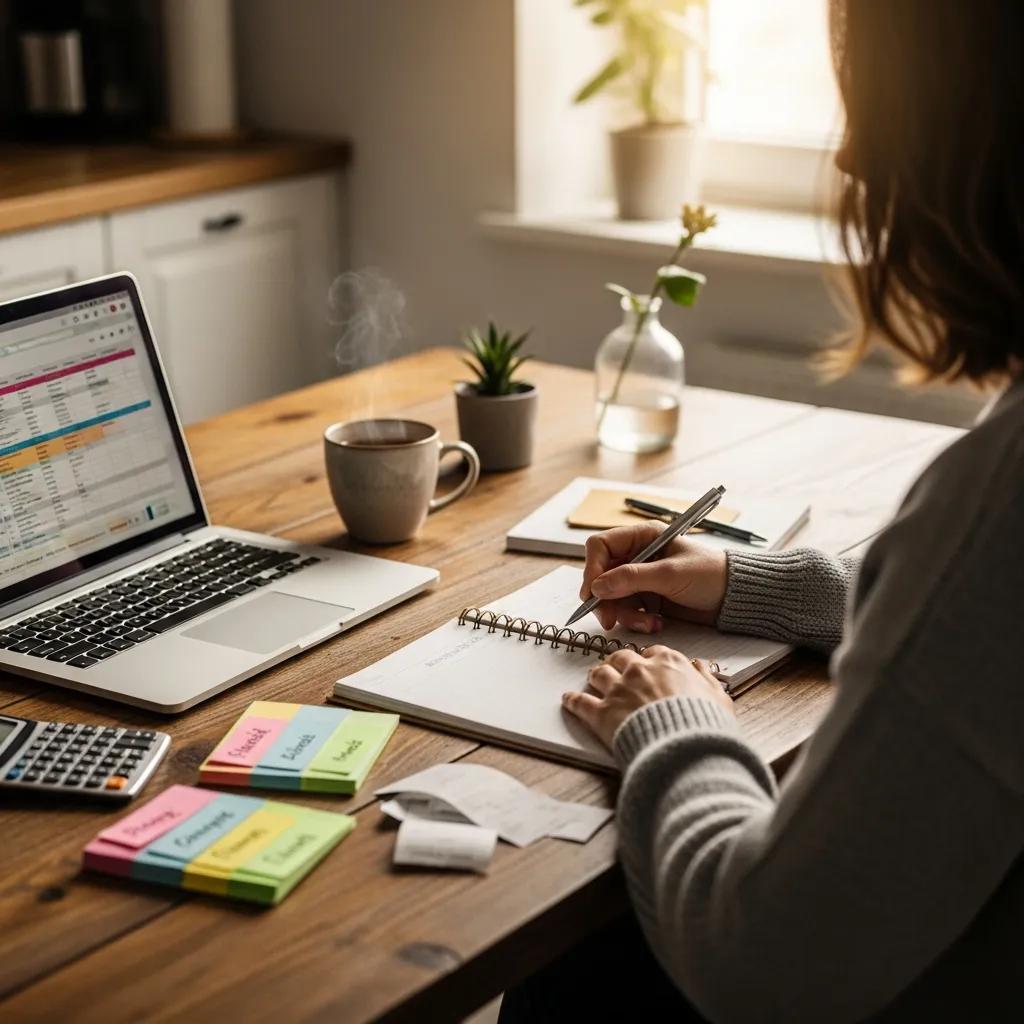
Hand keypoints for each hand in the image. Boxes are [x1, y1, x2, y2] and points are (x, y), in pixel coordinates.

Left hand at [562, 646, 734, 749]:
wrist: (686, 749)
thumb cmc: (705, 725)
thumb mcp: (719, 698)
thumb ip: (707, 679)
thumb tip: (702, 667)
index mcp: (668, 663)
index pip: (653, 653)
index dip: (648, 660)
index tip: (647, 664)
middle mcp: (639, 671)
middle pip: (621, 658)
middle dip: (618, 663)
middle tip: (615, 669)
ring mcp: (618, 690)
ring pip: (599, 674)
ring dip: (595, 676)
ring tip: (592, 679)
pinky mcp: (602, 713)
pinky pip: (580, 702)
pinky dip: (572, 701)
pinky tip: (568, 700)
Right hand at [581, 522, 728, 633]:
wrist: (735, 598)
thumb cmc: (711, 574)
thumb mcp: (670, 574)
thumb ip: (632, 578)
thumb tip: (598, 587)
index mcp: (642, 536)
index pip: (601, 547)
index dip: (592, 569)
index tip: (592, 593)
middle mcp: (637, 555)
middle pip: (602, 576)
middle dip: (605, 599)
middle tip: (609, 619)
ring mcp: (641, 578)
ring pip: (612, 597)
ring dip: (624, 614)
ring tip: (647, 623)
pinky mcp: (647, 598)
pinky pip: (627, 610)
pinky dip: (636, 620)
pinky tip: (655, 623)